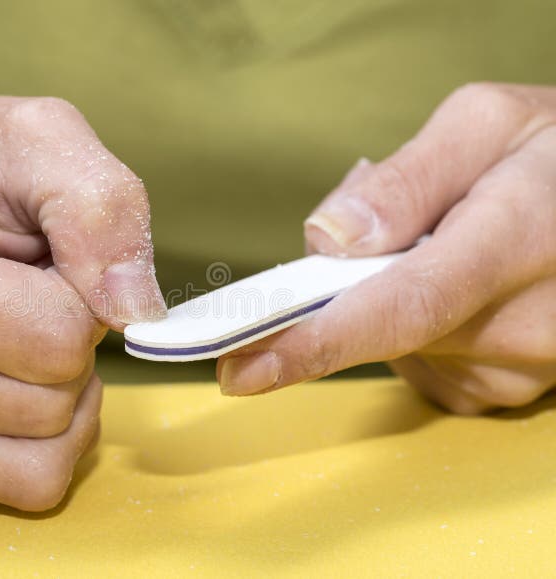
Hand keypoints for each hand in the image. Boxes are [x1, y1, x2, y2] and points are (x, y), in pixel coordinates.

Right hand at [0, 90, 164, 509]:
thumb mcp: (38, 138)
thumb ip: (100, 208)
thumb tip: (136, 312)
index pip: (52, 340)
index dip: (86, 298)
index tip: (52, 260)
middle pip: (47, 410)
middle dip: (73, 350)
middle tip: (36, 295)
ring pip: (39, 467)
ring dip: (65, 400)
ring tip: (23, 335)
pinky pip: (17, 485)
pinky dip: (40, 438)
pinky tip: (4, 376)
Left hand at [217, 83, 555, 413]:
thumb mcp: (487, 125)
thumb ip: (405, 180)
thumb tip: (330, 240)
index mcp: (520, 240)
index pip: (402, 307)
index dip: (314, 343)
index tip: (241, 369)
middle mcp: (528, 325)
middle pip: (378, 325)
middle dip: (344, 282)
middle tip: (378, 225)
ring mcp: (518, 369)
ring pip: (392, 346)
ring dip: (381, 297)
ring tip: (435, 244)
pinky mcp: (501, 390)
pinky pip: (416, 363)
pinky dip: (408, 325)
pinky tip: (445, 283)